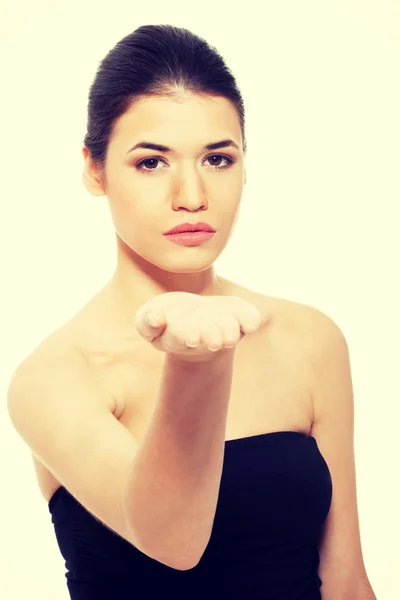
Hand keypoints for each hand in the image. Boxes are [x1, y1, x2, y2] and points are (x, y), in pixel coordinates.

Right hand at [134, 292, 261, 362]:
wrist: (195, 317)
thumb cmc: (167, 316)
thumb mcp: (147, 319)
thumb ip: (146, 321)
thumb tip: (157, 319)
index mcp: (178, 337)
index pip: (181, 337)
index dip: (187, 335)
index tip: (192, 336)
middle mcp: (204, 336)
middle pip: (212, 339)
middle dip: (213, 335)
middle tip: (212, 337)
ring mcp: (225, 328)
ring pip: (231, 332)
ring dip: (230, 329)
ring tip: (224, 323)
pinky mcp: (240, 318)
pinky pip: (250, 319)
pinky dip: (249, 318)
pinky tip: (244, 318)